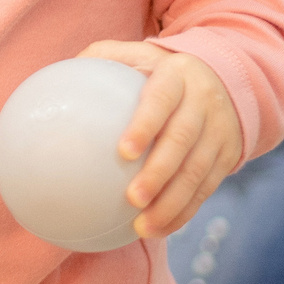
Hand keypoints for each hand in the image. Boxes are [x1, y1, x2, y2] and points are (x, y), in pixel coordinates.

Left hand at [83, 41, 242, 239]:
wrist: (223, 78)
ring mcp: (219, 131)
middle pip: (182, 141)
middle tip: (133, 198)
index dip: (146, 124)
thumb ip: (99, 60)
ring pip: (197, 171)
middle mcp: (203, 102)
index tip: (124, 152)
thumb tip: (56, 79)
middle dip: (159, 172)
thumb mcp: (135, 55)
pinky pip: (206, 188)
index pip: (162, 99)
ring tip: (144, 227)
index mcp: (177, 75)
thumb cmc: (158, 70)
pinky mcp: (227, 156)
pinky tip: (158, 229)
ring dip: (172, 203)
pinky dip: (184, 212)